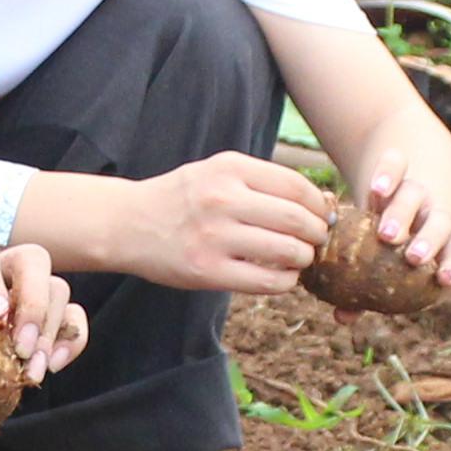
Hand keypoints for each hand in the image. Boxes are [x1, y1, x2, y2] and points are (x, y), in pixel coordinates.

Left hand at [0, 235, 87, 405]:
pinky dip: (70, 339)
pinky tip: (52, 366)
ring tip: (32, 370)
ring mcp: (17, 292)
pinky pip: (69, 317)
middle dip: (35, 303)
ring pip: (56, 288)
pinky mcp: (34, 319)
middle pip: (32, 260)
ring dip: (53, 329)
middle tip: (21, 349)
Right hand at [118, 152, 332, 294]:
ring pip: (287, 251)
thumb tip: (319, 202)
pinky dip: (285, 282)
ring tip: (299, 259)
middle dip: (317, 233)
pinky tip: (282, 277)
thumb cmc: (182, 199)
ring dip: (303, 258)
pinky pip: (266, 281)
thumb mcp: (217, 172)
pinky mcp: (207, 271)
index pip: (295, 185)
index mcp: (229, 168)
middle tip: (317, 241)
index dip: (318, 204)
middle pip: (296, 219)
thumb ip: (261, 182)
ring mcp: (214, 237)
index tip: (323, 216)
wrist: (128, 223)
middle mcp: (222, 199)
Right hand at [352, 117, 450, 288]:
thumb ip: (365, 294)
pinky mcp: (395, 169)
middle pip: (440, 223)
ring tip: (386, 233)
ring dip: (404, 214)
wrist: (387, 198)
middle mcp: (431, 215)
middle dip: (429, 241)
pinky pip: (396, 164)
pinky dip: (389, 173)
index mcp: (442, 243)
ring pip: (416, 195)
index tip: (443, 279)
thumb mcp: (378, 271)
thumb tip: (341, 318)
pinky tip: (376, 189)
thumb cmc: (384, 252)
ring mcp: (414, 191)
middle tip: (411, 258)